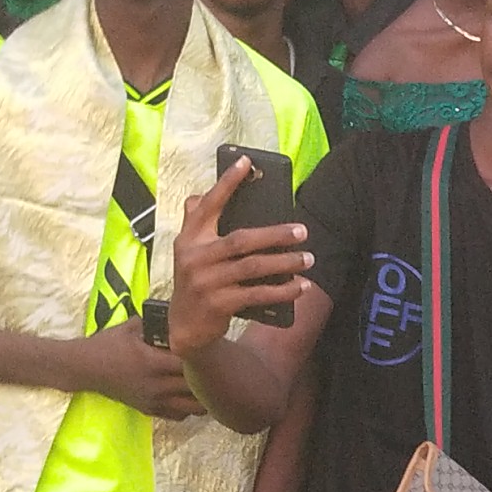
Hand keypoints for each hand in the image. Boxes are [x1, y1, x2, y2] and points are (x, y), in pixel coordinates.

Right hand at [79, 317, 203, 417]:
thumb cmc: (108, 343)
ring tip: (206, 382)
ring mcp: (153, 401)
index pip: (191, 363)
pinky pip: (179, 415)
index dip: (205, 356)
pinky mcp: (149, 410)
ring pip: (192, 408)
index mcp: (153, 362)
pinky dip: (188, 407)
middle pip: (196, 388)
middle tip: (217, 365)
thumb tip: (182, 313)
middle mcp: (156, 385)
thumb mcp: (132, 326)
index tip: (211, 347)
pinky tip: (188, 394)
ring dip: (202, 396)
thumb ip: (158, 321)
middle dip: (209, 377)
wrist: (86, 368)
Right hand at [169, 163, 311, 353]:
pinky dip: (281, 290)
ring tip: (308, 259)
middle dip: (275, 234)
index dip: (226, 183)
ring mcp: (206, 282)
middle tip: (303, 231)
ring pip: (253, 267)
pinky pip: (256, 294)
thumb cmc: (194, 282)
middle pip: (242, 239)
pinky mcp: (218, 304)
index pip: (208, 205)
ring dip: (285, 263)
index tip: (246, 163)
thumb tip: (197, 195)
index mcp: (189, 238)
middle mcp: (195, 257)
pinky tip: (300, 286)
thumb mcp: (187, 252)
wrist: (183, 328)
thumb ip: (193, 224)